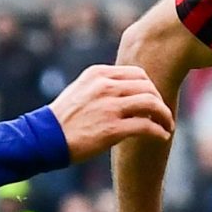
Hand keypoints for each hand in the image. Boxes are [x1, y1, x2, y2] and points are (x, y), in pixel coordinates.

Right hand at [50, 63, 174, 160]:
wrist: (44, 138)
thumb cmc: (63, 118)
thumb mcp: (81, 90)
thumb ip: (102, 86)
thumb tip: (125, 90)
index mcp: (98, 74)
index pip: (137, 74)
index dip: (151, 87)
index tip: (154, 100)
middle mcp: (105, 87)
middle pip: (148, 87)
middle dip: (160, 100)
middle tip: (163, 114)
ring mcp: (109, 107)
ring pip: (151, 103)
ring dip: (164, 115)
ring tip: (167, 125)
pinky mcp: (112, 129)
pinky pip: (146, 126)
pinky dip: (159, 131)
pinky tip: (162, 136)